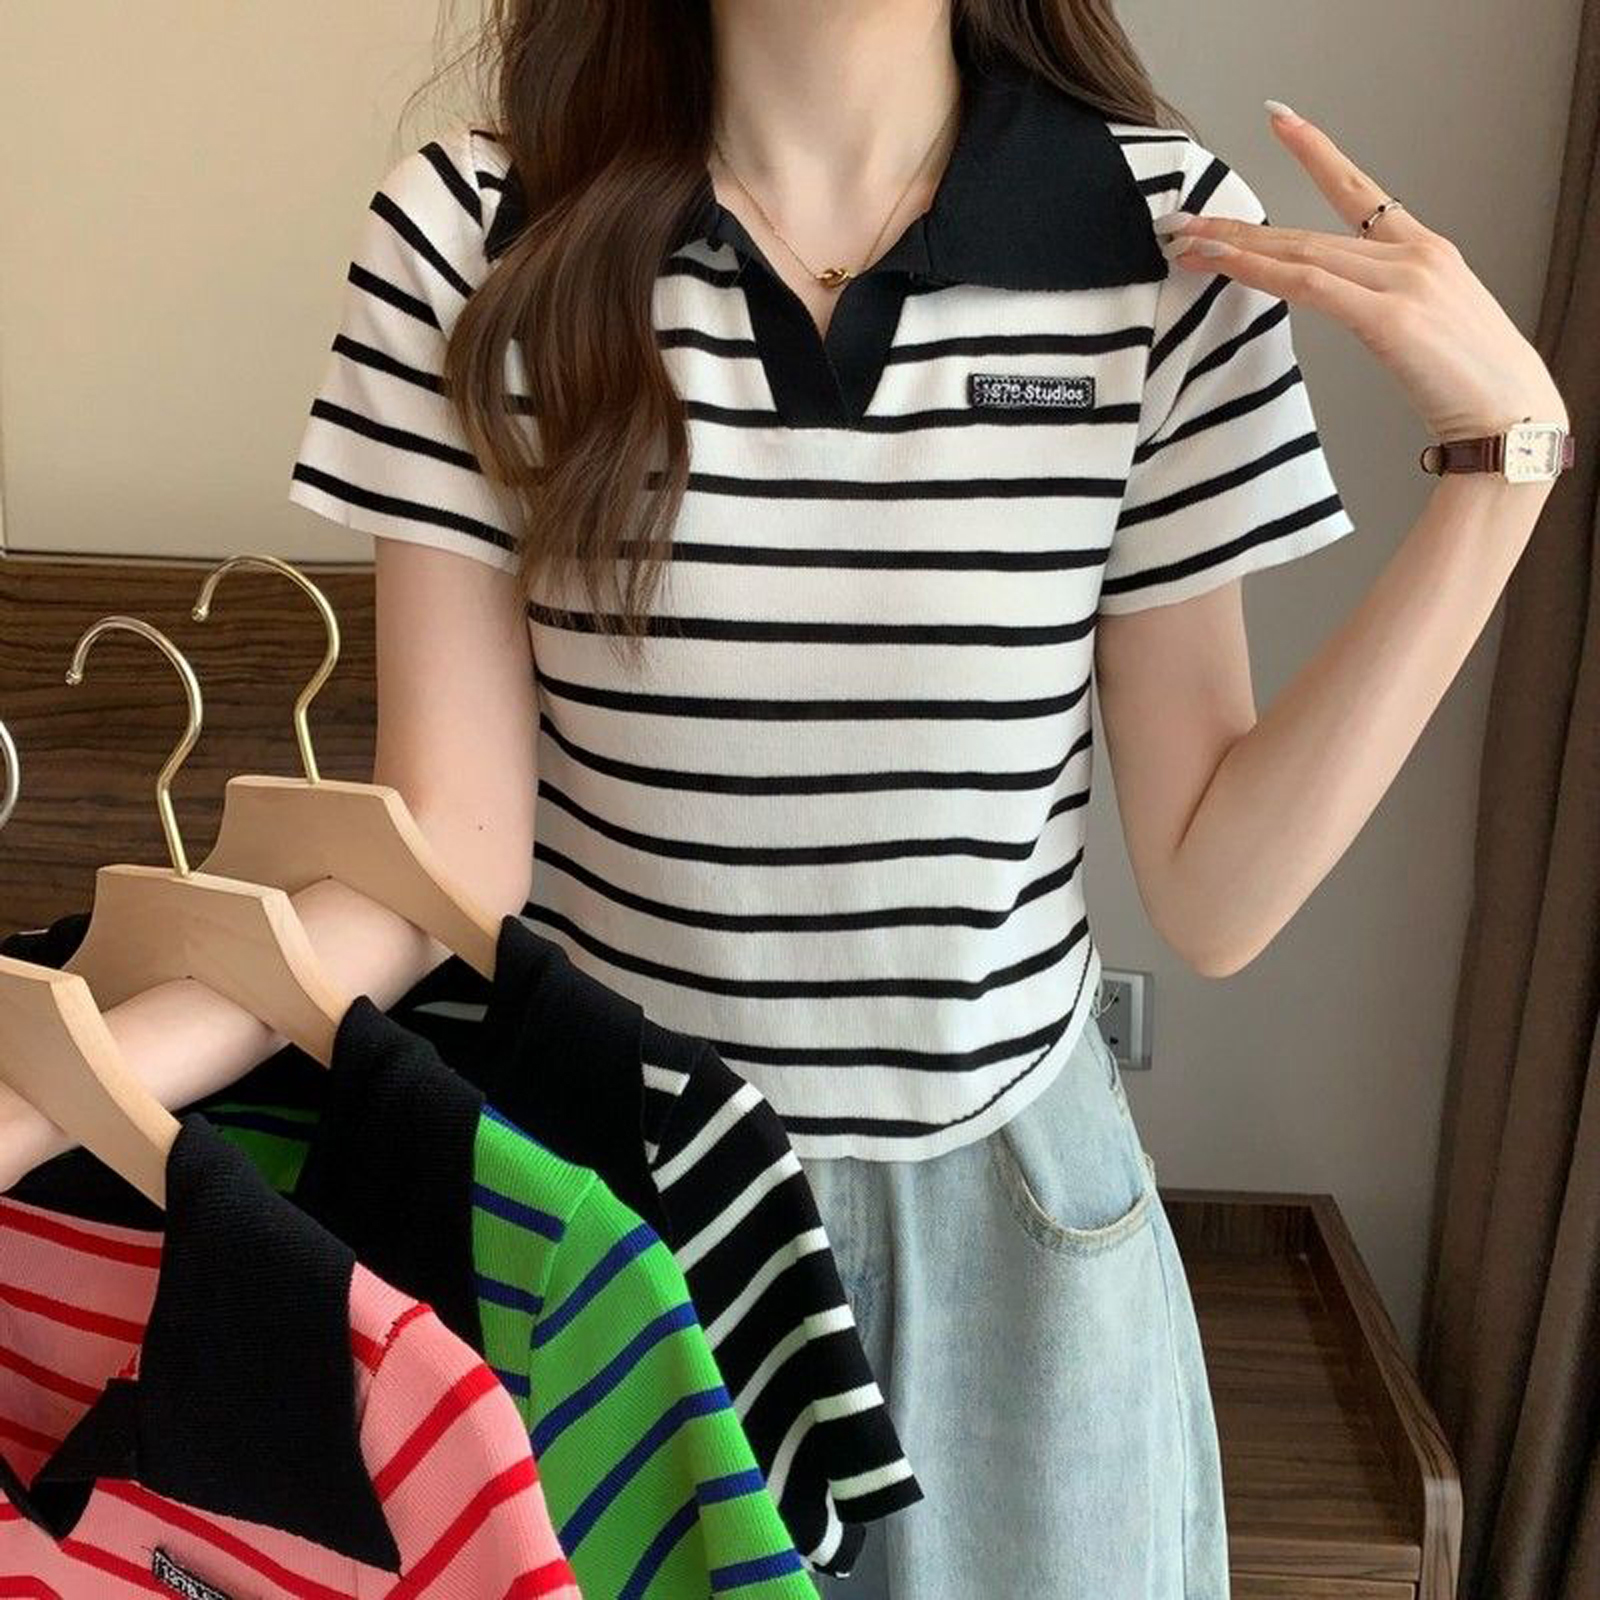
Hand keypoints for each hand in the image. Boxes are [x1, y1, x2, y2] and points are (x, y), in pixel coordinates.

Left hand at [1155, 103, 1569, 442]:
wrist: (1514, 415)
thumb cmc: (1472, 383)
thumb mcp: (1430, 326)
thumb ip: (1387, 303)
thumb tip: (1344, 305)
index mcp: (1427, 250)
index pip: (1360, 190)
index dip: (1317, 153)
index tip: (1282, 123)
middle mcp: (1415, 254)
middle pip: (1310, 230)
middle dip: (1242, 227)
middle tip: (1189, 221)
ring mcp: (1404, 281)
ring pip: (1303, 253)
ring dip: (1238, 248)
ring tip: (1189, 244)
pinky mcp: (1390, 318)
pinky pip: (1311, 287)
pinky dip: (1263, 273)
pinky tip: (1227, 267)